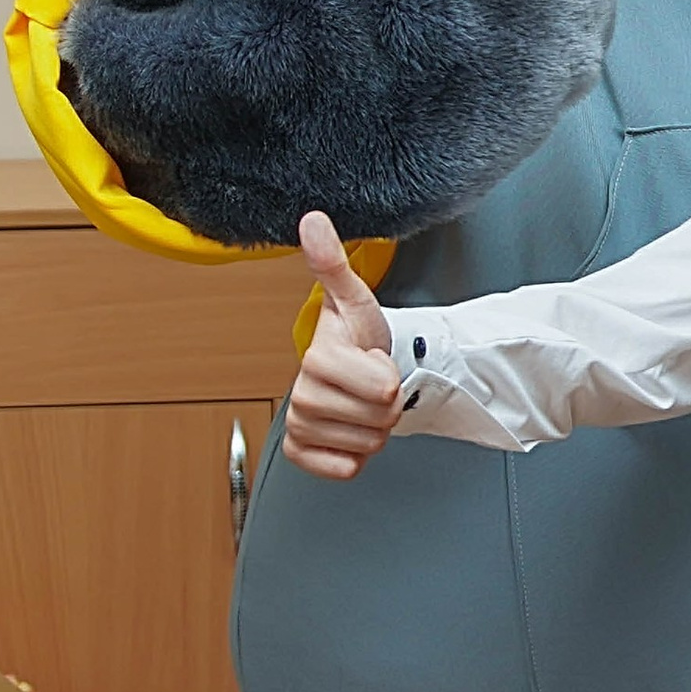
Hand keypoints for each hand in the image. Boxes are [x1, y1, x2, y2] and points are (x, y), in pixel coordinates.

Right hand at [284, 212, 400, 481]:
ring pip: (368, 444)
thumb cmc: (358, 339)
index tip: (373, 360)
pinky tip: (349, 430)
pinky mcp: (301, 453)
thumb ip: (335, 264)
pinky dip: (356, 456)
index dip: (390, 377)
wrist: (352, 371)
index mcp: (317, 359)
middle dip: (386, 405)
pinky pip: (345, 469)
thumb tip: (313, 222)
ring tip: (361, 403)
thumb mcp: (357, 300)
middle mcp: (301, 395)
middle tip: (371, 384)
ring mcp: (300, 425)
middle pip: (378, 419)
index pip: (383, 390)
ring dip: (374, 428)